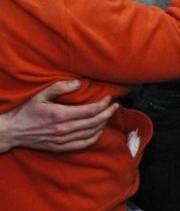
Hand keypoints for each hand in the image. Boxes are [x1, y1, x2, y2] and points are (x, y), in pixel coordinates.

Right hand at [0, 81, 116, 153]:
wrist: (12, 132)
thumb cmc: (26, 111)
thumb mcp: (40, 95)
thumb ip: (60, 87)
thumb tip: (79, 82)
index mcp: (60, 115)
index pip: (90, 111)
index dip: (103, 104)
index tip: (110, 98)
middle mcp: (63, 129)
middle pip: (94, 122)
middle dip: (107, 113)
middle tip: (116, 106)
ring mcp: (62, 140)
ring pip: (90, 134)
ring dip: (103, 124)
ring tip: (109, 115)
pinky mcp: (59, 148)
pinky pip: (82, 145)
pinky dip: (94, 138)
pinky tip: (99, 131)